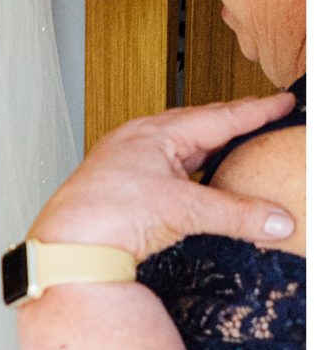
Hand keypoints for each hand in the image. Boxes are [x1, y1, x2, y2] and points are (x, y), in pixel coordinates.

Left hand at [30, 92, 297, 261]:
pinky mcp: (122, 187)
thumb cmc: (105, 214)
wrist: (67, 247)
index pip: (220, 117)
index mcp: (156, 133)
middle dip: (232, 123)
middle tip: (263, 118)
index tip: (283, 102)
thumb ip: (235, 214)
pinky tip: (195, 184)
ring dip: (209, 149)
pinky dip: (189, 173)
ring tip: (234, 149)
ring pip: (181, 149)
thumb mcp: (183, 209)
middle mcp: (140, 141)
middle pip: (199, 126)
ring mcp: (129, 163)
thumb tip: (276, 220)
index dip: (256, 110)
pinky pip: (167, 171)